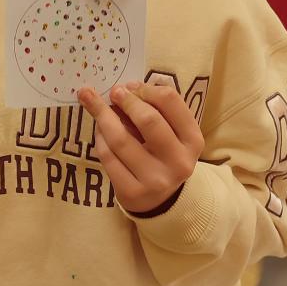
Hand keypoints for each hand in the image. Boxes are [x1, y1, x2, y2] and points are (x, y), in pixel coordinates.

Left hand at [78, 82, 203, 213]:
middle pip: (148, 120)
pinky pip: (108, 157)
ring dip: (103, 115)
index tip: (131, 85)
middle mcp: (178, 161)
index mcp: (193, 140)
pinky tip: (98, 129)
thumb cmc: (164, 155)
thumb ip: (156, 110)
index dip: (146, 88)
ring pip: (121, 139)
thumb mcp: (172, 133)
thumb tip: (125, 88)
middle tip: (114, 91)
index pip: (170, 102)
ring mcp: (155, 179)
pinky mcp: (132, 192)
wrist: (161, 200)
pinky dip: (99, 138)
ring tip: (93, 102)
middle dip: (126, 100)